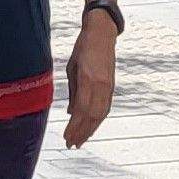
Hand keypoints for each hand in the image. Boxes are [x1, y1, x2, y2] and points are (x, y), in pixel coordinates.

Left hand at [63, 14, 115, 147]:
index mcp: (88, 79)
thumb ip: (73, 92)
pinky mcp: (112, 86)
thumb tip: (71, 113)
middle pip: (92, 116)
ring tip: (81, 140)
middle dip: (82, 133)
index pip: (82, 110)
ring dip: (90, 129)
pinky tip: (91, 127)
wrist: (102, 33)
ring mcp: (108, 86)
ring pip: (101, 114)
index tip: (66, 138)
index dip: (74, 127)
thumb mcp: (72, 69)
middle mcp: (101, 85)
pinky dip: (98, 120)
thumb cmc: (83, 48)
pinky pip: (106, 107)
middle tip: (72, 145)